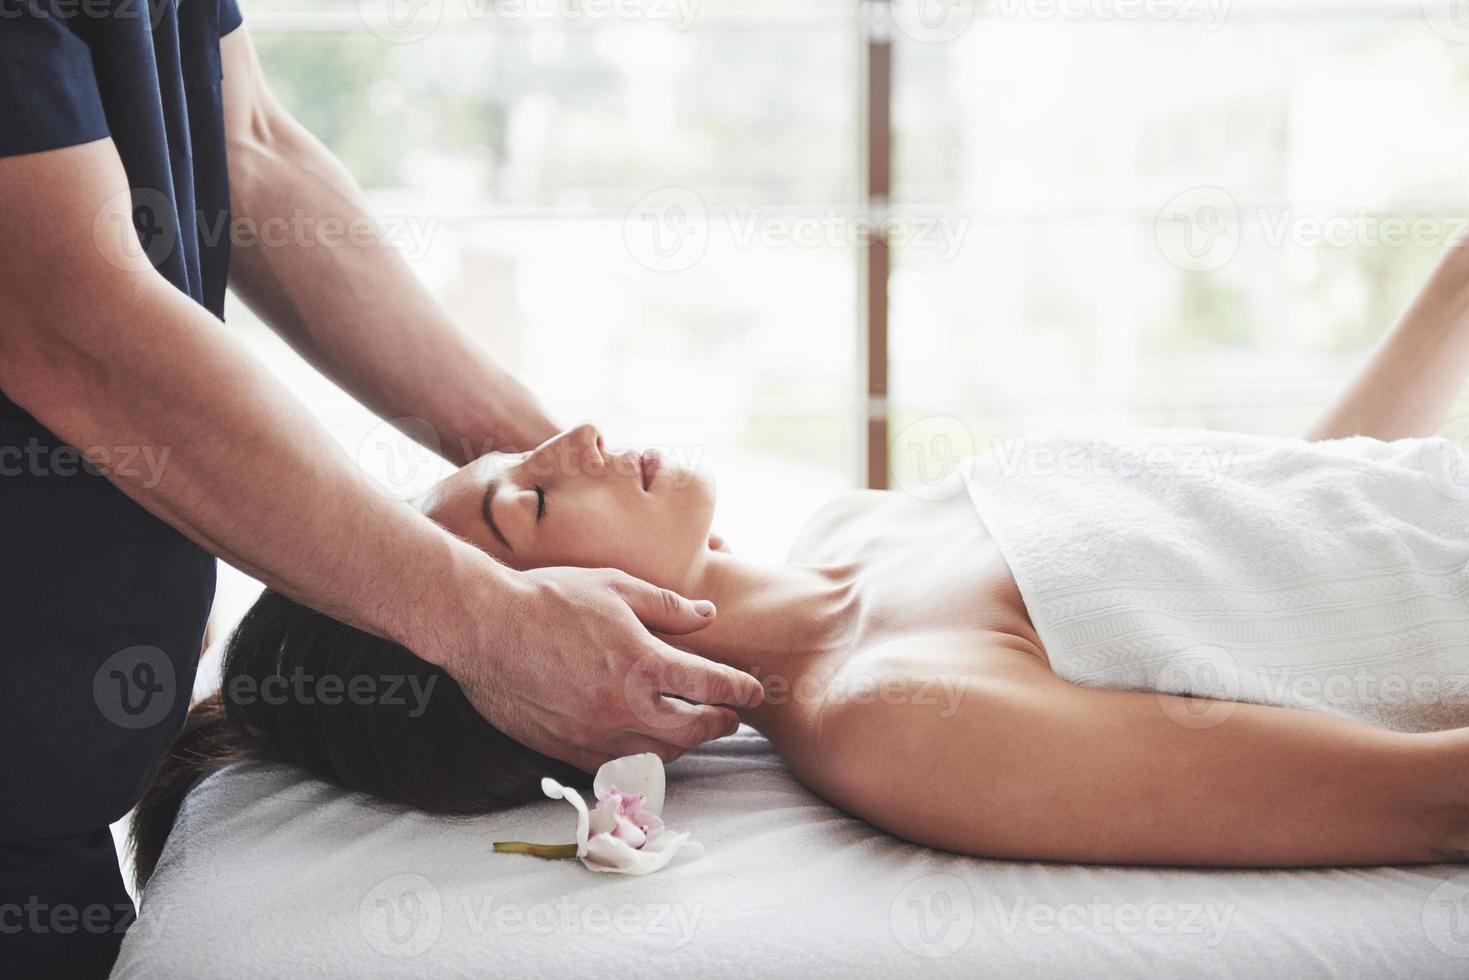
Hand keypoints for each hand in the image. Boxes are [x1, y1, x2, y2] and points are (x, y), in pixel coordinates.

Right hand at [442, 564, 764, 771]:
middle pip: (694, 731)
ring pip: (660, 756)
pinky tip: (644, 743)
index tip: (752, 691)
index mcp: (644, 664)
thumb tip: (707, 617)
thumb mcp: (615, 587)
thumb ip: (667, 607)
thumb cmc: (549, 599)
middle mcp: (626, 708)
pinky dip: (641, 757)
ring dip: (684, 744)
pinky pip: (618, 766)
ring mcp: (596, 735)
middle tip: (731, 717)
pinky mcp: (569, 750)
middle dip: (720, 724)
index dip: (739, 690)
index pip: (711, 686)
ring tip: (692, 730)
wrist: (484, 628)